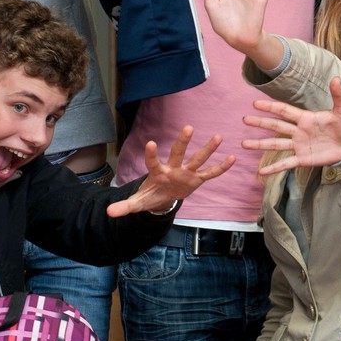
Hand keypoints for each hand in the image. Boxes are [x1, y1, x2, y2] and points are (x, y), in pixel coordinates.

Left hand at [107, 126, 234, 217]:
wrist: (164, 195)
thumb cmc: (151, 194)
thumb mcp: (137, 203)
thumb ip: (124, 206)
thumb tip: (108, 213)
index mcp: (158, 173)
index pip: (153, 162)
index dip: (151, 154)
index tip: (151, 143)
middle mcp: (173, 169)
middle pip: (178, 153)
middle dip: (182, 142)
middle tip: (188, 127)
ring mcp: (186, 173)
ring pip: (198, 159)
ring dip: (207, 149)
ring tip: (218, 137)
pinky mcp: (196, 179)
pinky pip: (210, 174)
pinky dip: (221, 168)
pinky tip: (232, 158)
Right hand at [241, 78, 340, 176]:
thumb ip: (338, 95)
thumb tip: (336, 79)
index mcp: (306, 118)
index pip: (284, 111)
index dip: (271, 107)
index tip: (255, 104)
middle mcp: (299, 131)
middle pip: (276, 126)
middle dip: (260, 122)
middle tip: (245, 120)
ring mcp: (299, 145)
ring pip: (276, 144)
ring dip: (260, 144)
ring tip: (244, 143)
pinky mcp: (303, 159)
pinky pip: (286, 163)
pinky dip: (274, 168)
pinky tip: (261, 172)